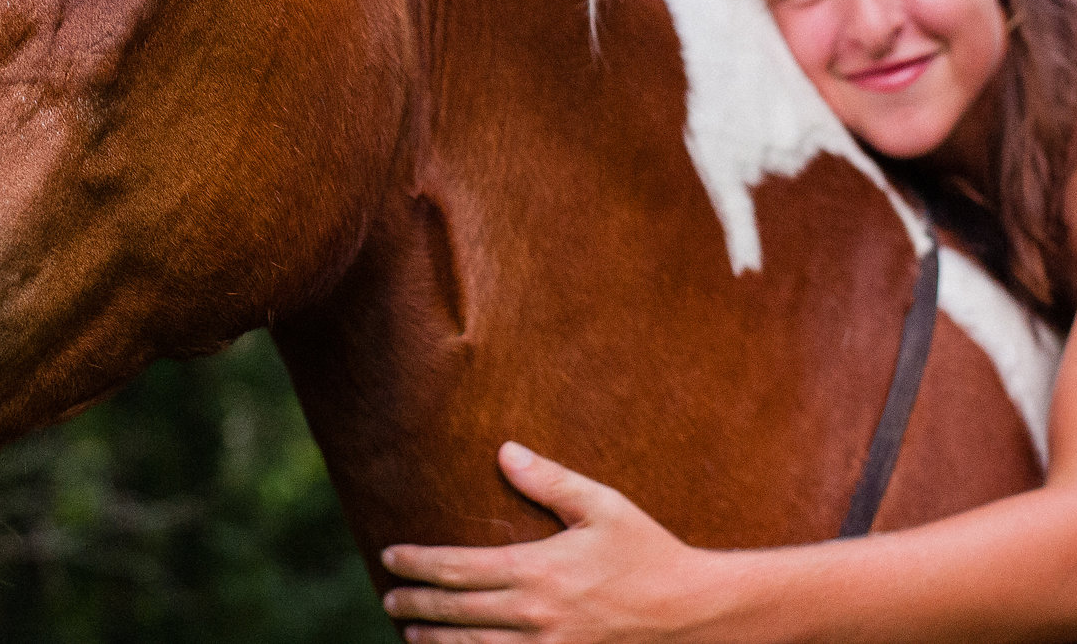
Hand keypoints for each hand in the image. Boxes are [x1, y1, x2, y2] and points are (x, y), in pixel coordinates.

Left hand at [380, 442, 729, 643]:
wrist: (688, 611)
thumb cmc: (646, 551)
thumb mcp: (602, 505)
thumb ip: (549, 480)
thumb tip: (505, 451)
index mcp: (538, 569)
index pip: (459, 568)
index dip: (418, 563)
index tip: (390, 556)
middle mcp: (535, 614)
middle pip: (456, 611)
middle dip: (416, 603)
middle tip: (389, 595)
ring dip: (435, 640)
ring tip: (410, 630)